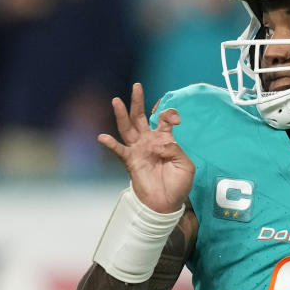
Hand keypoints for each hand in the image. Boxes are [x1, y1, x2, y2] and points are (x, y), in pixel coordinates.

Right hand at [98, 83, 194, 212]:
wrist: (167, 202)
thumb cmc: (178, 184)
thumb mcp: (185, 165)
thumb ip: (176, 150)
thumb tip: (164, 142)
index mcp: (165, 140)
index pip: (163, 120)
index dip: (168, 115)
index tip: (175, 119)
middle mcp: (149, 141)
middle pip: (140, 118)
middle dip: (138, 102)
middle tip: (136, 86)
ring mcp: (138, 150)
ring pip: (127, 128)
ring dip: (121, 115)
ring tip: (116, 101)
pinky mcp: (130, 161)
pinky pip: (119, 150)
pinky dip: (111, 144)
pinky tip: (103, 137)